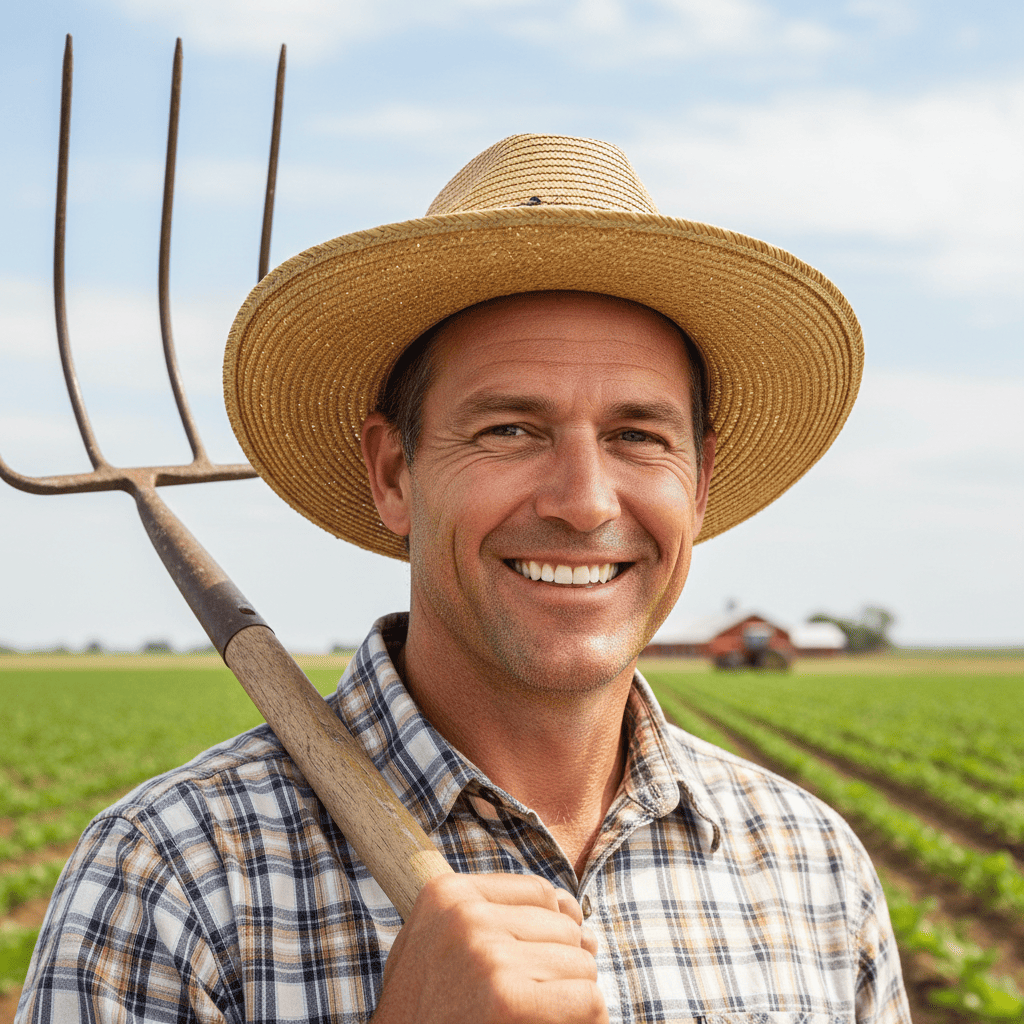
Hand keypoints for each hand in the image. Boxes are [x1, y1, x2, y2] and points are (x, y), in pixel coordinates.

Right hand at [370, 872, 606, 1023]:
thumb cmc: (425, 1010)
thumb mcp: (446, 947)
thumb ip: (504, 917)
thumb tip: (577, 910)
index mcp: (447, 893)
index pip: (539, 892)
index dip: (545, 934)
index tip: (523, 966)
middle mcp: (466, 917)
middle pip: (564, 928)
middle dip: (559, 967)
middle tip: (523, 1001)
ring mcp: (487, 957)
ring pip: (581, 964)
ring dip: (571, 997)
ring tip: (531, 1016)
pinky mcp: (508, 1001)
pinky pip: (587, 1000)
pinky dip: (585, 1022)